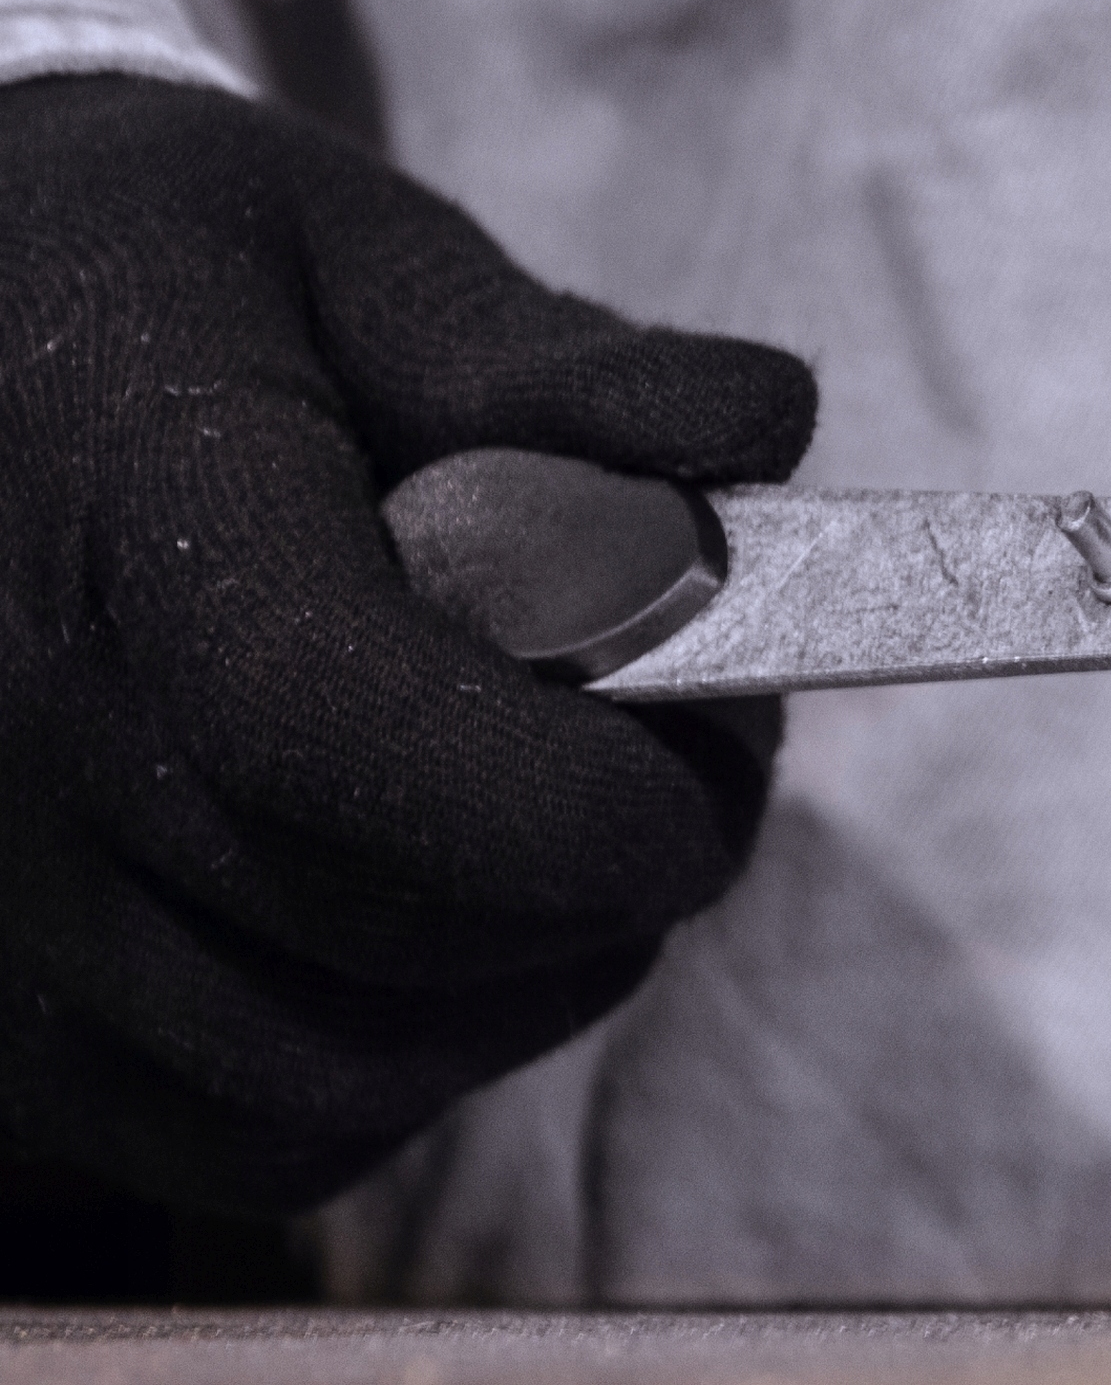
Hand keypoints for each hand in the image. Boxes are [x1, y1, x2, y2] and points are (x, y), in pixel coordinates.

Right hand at [0, 74, 816, 1211]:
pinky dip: (402, 1064)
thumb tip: (763, 425)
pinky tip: (438, 915)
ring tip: (569, 825)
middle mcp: (11, 737)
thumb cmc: (163, 286)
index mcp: (118, 505)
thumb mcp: (353, 250)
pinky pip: (252, 1134)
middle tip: (696, 759)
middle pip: (366, 927)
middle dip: (603, 880)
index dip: (555, 797)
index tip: (703, 777)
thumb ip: (555, 360)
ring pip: (329, 1067)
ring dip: (520, 982)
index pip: (320, 725)